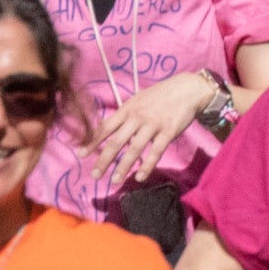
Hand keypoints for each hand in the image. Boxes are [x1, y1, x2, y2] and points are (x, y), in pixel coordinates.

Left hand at [89, 72, 222, 181]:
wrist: (187, 89)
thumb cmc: (160, 96)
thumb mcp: (138, 100)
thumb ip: (126, 115)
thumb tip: (110, 129)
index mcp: (127, 109)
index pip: (105, 126)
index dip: (92, 141)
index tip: (81, 153)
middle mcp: (137, 117)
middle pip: (116, 141)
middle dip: (104, 159)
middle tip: (95, 174)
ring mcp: (153, 125)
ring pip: (134, 149)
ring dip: (124, 166)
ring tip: (115, 180)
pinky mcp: (168, 132)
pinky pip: (155, 152)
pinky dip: (147, 166)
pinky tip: (140, 177)